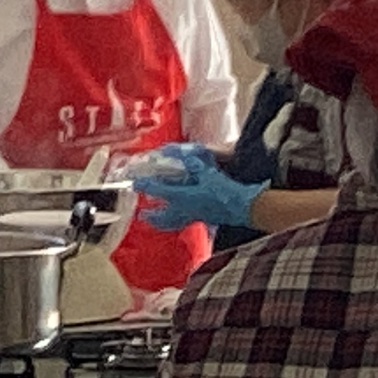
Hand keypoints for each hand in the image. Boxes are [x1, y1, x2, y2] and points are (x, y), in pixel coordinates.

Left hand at [132, 143, 267, 231]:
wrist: (242, 207)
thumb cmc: (225, 191)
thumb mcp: (207, 173)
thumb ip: (192, 164)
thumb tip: (176, 153)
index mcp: (182, 197)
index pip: (158, 190)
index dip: (145, 186)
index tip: (135, 183)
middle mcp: (184, 210)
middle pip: (162, 218)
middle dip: (150, 217)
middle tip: (141, 215)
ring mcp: (193, 217)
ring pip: (171, 224)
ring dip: (160, 223)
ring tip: (153, 221)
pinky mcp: (201, 219)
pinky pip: (181, 222)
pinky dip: (174, 222)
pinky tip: (175, 217)